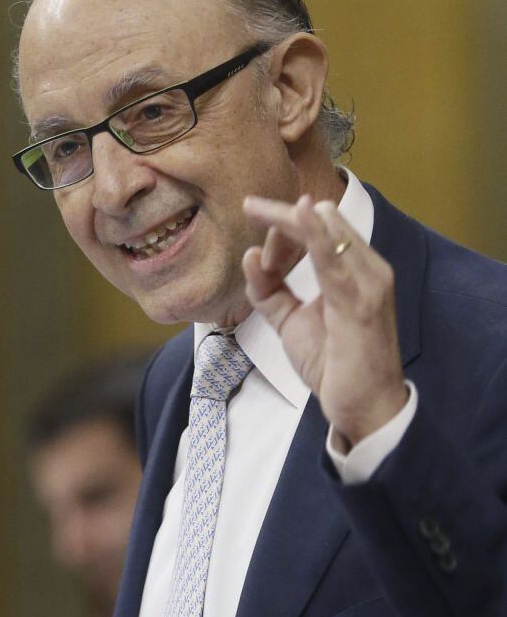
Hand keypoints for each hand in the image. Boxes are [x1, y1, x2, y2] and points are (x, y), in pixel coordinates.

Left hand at [242, 193, 407, 447]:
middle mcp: (368, 269)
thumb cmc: (335, 366)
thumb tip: (250, 256)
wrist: (365, 409)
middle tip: (249, 207)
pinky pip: (334, 259)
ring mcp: (367, 282)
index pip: (322, 229)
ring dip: (288, 220)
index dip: (285, 224)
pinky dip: (316, 234)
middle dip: (282, 214)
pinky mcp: (359, 301)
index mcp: (356, 271)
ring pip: (327, 232)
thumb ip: (271, 292)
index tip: (255, 232)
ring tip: (256, 208)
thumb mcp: (292, 322)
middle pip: (324, 222)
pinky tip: (300, 213)